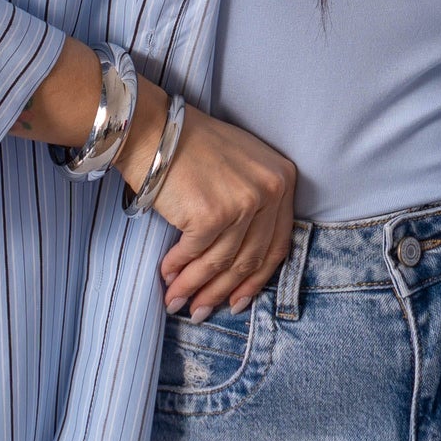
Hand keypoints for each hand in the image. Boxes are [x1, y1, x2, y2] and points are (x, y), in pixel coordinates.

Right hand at [127, 102, 298, 321]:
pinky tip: (167, 276)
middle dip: (222, 291)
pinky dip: (179, 269)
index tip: (239, 302)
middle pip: (249, 258)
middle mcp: (270, 191)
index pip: (277, 244)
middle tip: (202, 311)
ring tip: (177, 302)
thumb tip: (242, 263)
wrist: (156, 129)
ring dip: (195, 287)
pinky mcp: (211, 214)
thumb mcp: (243, 167)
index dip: (255, 280)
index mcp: (283, 179)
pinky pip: (195, 254)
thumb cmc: (194, 146)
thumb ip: (255, 205)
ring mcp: (242, 203)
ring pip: (220, 261)